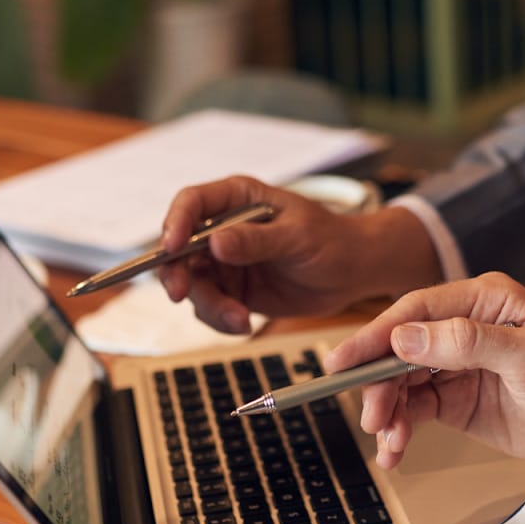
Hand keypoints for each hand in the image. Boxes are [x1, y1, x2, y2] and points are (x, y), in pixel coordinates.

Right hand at [158, 176, 441, 331]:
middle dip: (177, 273)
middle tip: (182, 294)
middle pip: (179, 249)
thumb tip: (216, 243)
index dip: (175, 223)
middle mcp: (223, 229)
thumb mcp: (298, 237)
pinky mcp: (233, 290)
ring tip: (239, 319)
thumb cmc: (332, 241)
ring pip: (193, 284)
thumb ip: (257, 240)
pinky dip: (221, 319)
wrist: (353, 272)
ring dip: (208, 305)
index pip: (192, 203)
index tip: (171, 247)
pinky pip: (211, 308)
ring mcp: (225, 262)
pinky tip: (245, 323)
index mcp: (238, 200)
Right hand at [322, 273, 524, 469]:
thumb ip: (468, 342)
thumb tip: (406, 336)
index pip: (415, 311)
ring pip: (402, 383)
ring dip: (387, 412)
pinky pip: (416, 411)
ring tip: (387, 441)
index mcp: (483, 301)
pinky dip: (400, 430)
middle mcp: (466, 328)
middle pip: (400, 349)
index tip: (343, 361)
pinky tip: (395, 451)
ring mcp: (460, 366)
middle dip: (378, 384)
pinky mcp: (459, 400)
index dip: (375, 335)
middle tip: (369, 415)